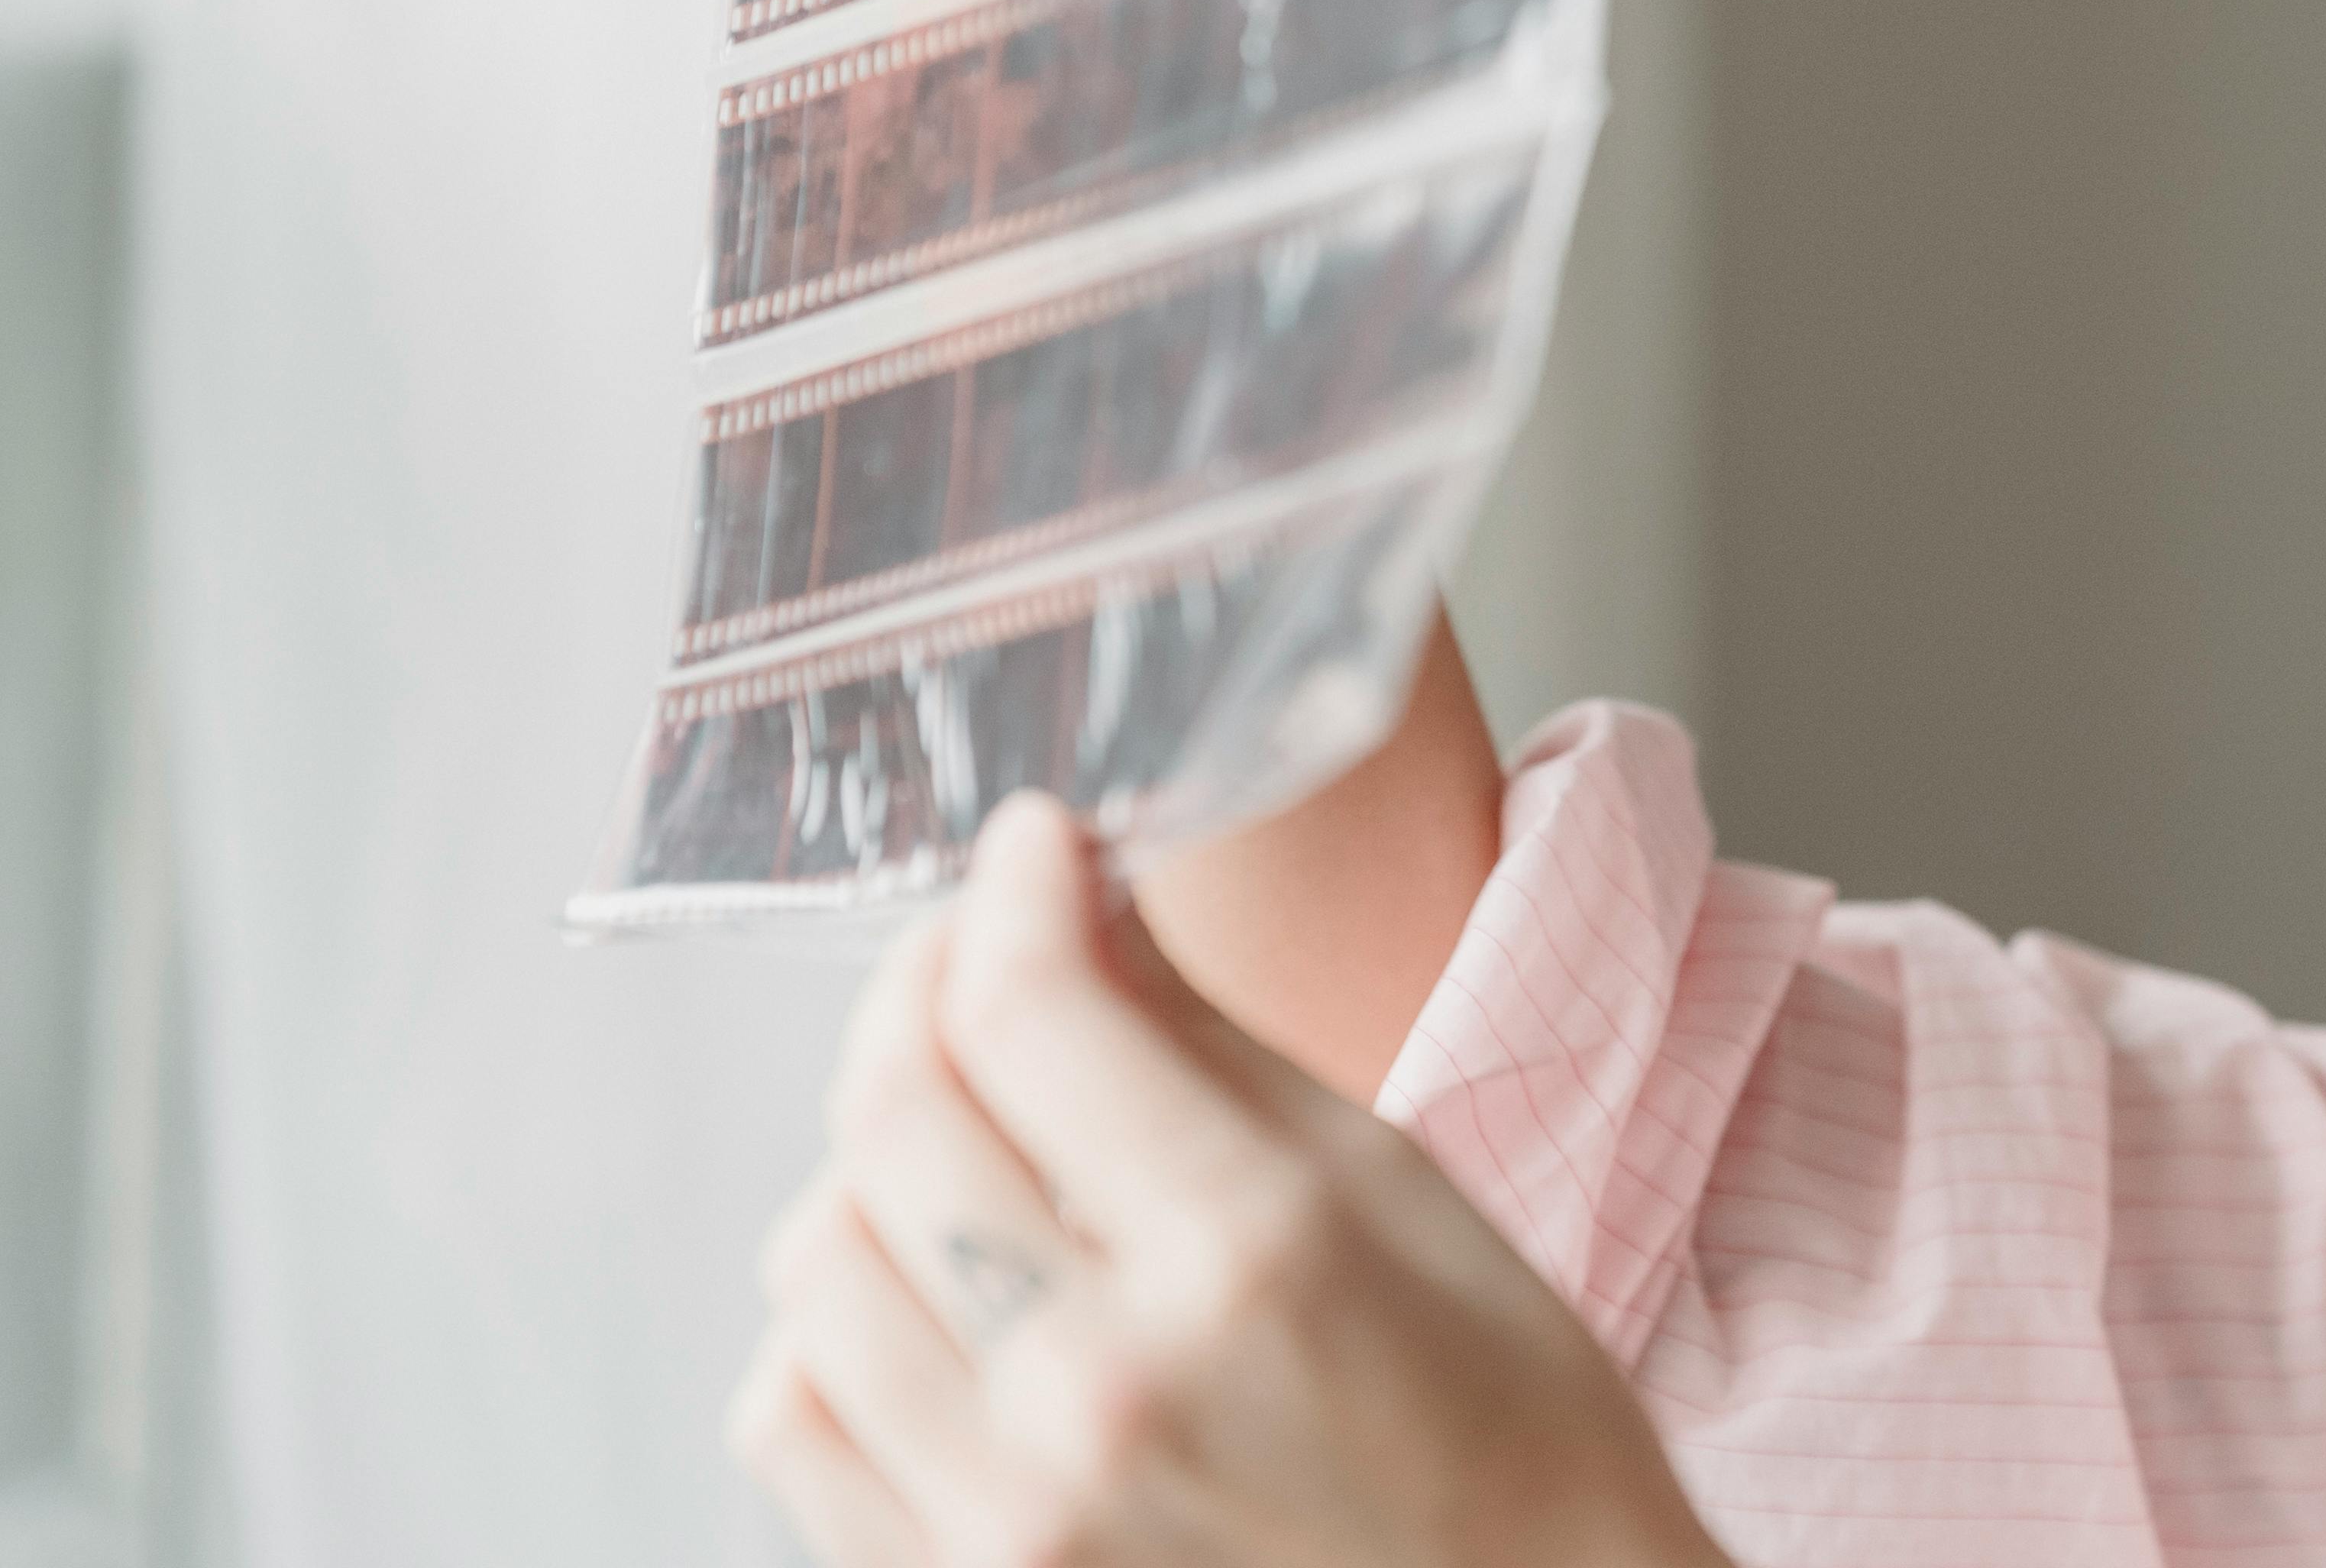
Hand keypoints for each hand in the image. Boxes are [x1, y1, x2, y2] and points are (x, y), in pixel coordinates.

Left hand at [730, 793, 1725, 1567]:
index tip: (1036, 849)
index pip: (1034, 1009)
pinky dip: (833, 1321)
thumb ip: (1212, 1048)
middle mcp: (1103, 1390)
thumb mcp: (1400, 1187)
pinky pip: (792, 1417)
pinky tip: (931, 1285)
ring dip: (872, 1154)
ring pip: (811, 1258)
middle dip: (926, 985)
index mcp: (1249, 1257)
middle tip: (981, 950)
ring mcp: (1008, 1518)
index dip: (1016, 889)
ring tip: (963, 1129)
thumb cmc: (1509, 1431)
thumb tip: (1089, 920)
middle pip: (894, 1116)